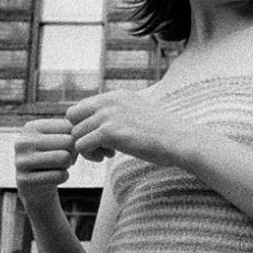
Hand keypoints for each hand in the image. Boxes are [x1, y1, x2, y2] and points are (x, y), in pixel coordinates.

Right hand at [15, 119, 76, 204]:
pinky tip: (54, 177)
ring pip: (65, 157)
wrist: (36, 186)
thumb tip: (82, 129)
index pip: (70, 127)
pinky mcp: (24, 180)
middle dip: (73, 153)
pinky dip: (64, 177)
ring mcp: (21, 161)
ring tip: (59, 165)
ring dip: (68, 164)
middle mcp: (22, 141)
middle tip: (64, 158)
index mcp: (32, 127)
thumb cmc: (54, 156)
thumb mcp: (61, 137)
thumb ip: (73, 129)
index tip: (65, 146)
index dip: (76, 139)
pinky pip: (60, 176)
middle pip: (69, 141)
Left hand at [66, 90, 192, 165]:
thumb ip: (118, 113)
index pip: (82, 107)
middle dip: (80, 133)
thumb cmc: (164, 134)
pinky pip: (81, 145)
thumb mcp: (139, 114)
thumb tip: (99, 126)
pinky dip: (90, 155)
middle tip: (98, 146)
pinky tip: (107, 157)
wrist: (180, 141)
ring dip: (87, 147)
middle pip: (72, 116)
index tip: (102, 138)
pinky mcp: (110, 132)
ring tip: (106, 154)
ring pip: (76, 133)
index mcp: (117, 95)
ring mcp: (109, 115)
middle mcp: (110, 101)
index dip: (86, 125)